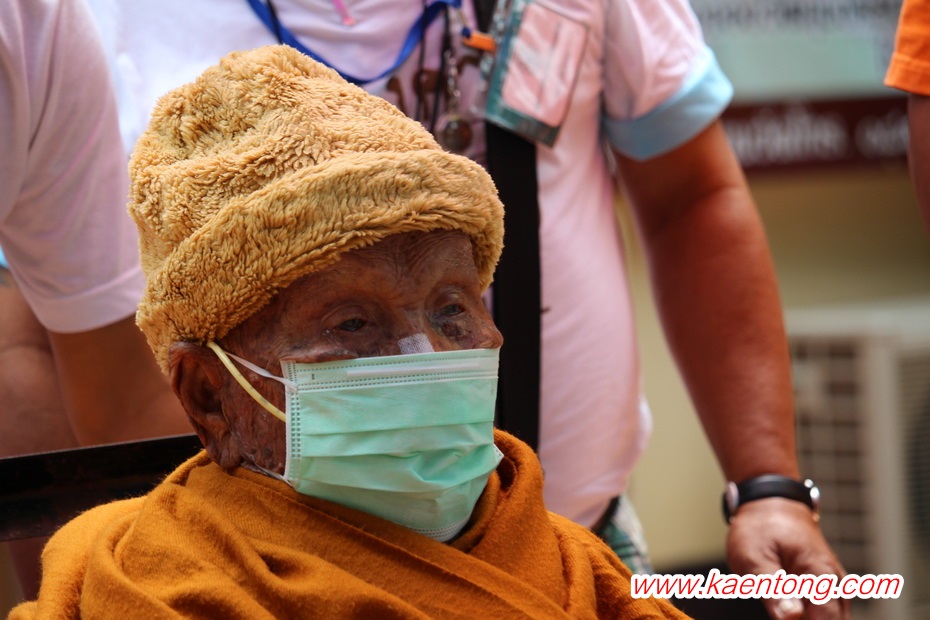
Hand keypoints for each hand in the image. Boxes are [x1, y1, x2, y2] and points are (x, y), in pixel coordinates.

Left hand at [726, 497, 849, 619]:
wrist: (769, 503)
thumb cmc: (759, 528)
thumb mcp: (753, 557)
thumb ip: (773, 588)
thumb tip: (791, 617)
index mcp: (819, 573)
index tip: (785, 616)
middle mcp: (834, 581)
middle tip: (781, 608)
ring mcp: (832, 584)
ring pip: (833, 617)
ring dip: (811, 616)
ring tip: (782, 603)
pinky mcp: (824, 585)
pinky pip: (825, 611)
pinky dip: (811, 614)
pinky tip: (788, 607)